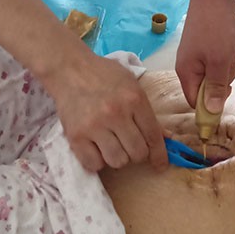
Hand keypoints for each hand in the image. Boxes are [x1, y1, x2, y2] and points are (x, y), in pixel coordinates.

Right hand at [47, 54, 167, 172]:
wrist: (69, 68)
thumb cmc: (104, 75)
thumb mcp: (131, 85)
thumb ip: (147, 111)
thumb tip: (165, 136)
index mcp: (134, 99)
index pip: (153, 135)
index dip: (159, 154)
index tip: (160, 165)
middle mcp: (116, 114)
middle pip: (137, 153)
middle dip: (137, 153)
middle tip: (130, 144)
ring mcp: (94, 126)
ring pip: (118, 161)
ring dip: (118, 157)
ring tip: (112, 144)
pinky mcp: (75, 136)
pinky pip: (94, 164)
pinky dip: (98, 161)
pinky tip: (97, 148)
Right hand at [175, 0, 234, 111]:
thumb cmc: (215, 27)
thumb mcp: (219, 61)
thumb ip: (216, 88)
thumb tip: (212, 112)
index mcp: (187, 72)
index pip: (195, 101)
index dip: (211, 104)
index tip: (227, 95)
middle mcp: (190, 65)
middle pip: (212, 86)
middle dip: (226, 72)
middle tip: (228, 57)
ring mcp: (201, 53)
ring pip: (222, 69)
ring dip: (232, 58)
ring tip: (231, 42)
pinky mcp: (210, 43)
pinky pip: (225, 55)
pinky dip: (232, 47)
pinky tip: (233, 35)